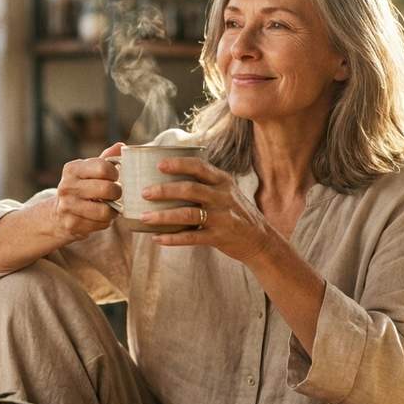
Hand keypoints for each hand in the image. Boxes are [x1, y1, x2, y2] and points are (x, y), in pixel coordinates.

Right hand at [52, 142, 123, 241]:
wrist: (59, 212)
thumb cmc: (82, 186)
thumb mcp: (90, 169)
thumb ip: (106, 158)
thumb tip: (121, 146)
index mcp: (72, 169)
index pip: (104, 168)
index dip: (115, 173)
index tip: (115, 177)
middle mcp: (67, 186)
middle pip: (107, 189)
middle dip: (117, 192)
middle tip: (116, 193)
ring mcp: (68, 206)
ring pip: (105, 211)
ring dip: (114, 210)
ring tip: (111, 206)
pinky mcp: (72, 224)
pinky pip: (101, 224)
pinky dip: (106, 221)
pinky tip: (101, 216)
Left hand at [140, 157, 273, 263]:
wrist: (259, 239)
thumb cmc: (235, 212)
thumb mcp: (226, 192)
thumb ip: (205, 183)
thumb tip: (168, 176)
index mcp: (222, 181)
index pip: (199, 167)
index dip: (178, 164)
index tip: (158, 164)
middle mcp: (222, 197)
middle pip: (190, 189)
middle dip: (164, 190)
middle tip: (144, 192)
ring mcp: (221, 217)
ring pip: (188, 214)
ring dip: (163, 216)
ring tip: (144, 217)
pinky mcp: (219, 237)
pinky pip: (191, 237)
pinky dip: (172, 238)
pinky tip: (157, 238)